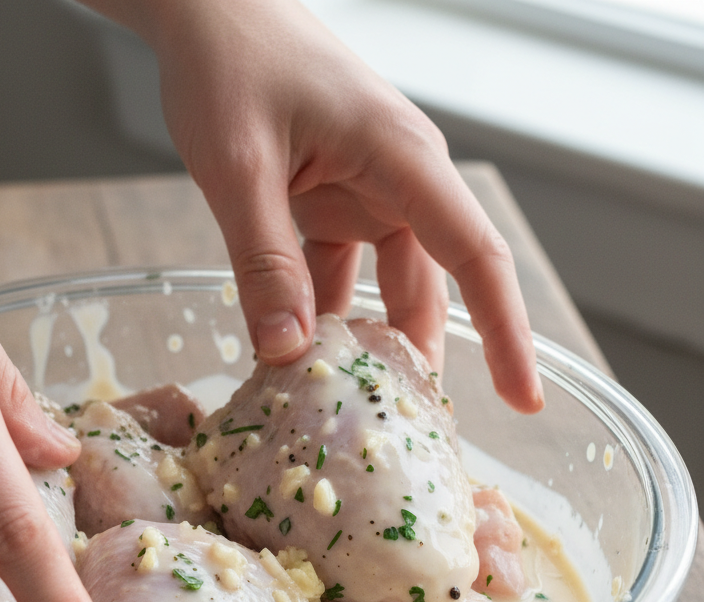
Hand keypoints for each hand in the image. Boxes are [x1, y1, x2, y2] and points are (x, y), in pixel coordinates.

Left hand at [95, 0, 542, 412]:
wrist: (207, 11)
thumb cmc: (231, 64)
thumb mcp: (240, 169)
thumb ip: (264, 260)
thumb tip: (286, 354)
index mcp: (402, 160)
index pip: (475, 257)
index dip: (504, 332)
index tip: (523, 399)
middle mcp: (397, 181)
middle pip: (431, 286)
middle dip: (419, 358)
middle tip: (408, 430)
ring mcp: (363, 193)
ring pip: (380, 288)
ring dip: (361, 344)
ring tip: (346, 409)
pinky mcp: (328, 202)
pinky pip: (335, 274)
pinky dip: (316, 316)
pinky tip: (292, 358)